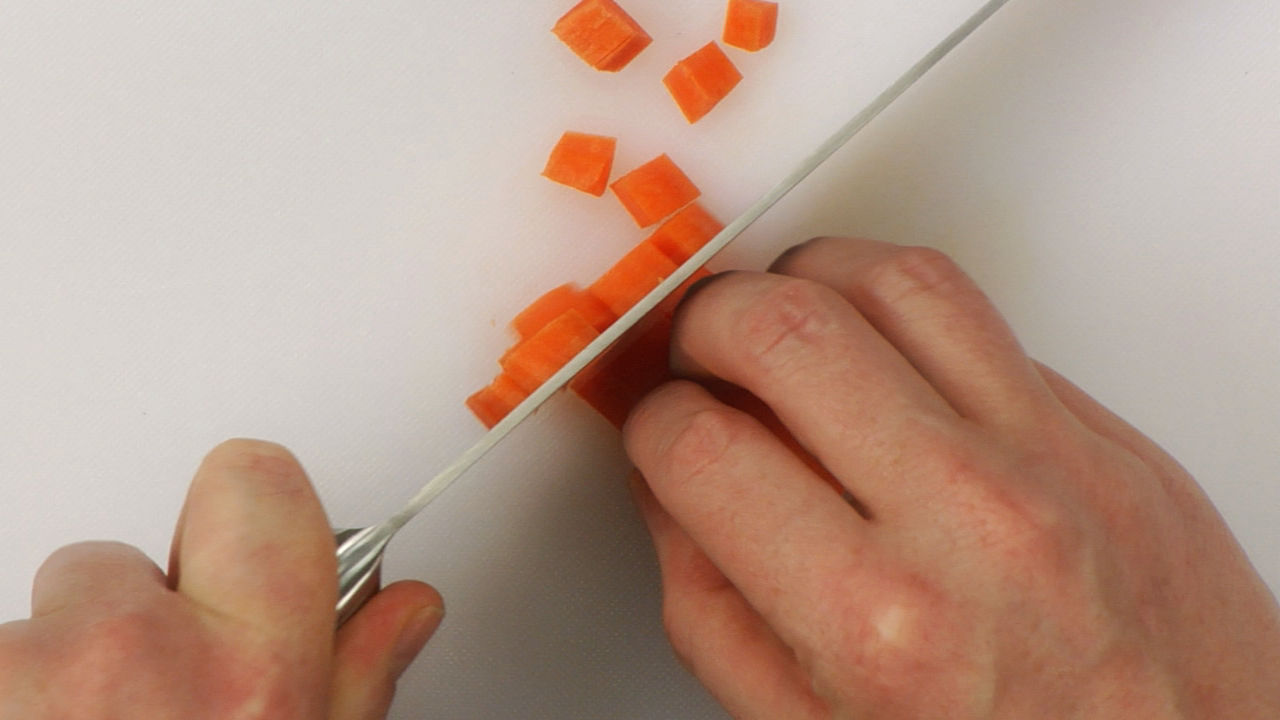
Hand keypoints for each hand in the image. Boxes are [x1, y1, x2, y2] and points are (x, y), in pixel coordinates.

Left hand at [0, 439, 441, 719]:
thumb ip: (354, 683)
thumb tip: (403, 611)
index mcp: (251, 674)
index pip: (254, 482)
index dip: (250, 512)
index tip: (244, 539)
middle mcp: (134, 659)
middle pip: (122, 563)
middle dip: (132, 614)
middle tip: (144, 699)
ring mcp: (27, 674)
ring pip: (39, 623)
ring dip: (54, 675)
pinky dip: (12, 698)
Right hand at [624, 238, 1279, 717]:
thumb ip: (714, 607)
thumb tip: (671, 487)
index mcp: (874, 621)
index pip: (701, 446)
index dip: (651, 422)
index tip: (661, 425)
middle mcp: (969, 521)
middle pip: (783, 329)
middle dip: (704, 323)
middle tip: (700, 355)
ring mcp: (1053, 464)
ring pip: (892, 281)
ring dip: (806, 279)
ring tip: (785, 321)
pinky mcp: (1110, 438)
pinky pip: (985, 318)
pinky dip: (902, 311)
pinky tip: (878, 350)